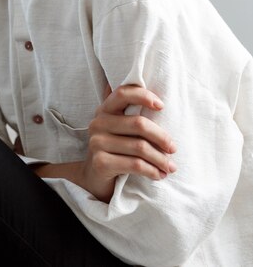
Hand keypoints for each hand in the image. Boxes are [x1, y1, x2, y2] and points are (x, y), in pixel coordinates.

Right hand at [80, 84, 176, 201]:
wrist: (95, 176)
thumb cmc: (116, 149)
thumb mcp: (121, 128)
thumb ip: (132, 114)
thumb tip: (159, 102)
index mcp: (105, 109)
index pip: (123, 93)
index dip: (143, 96)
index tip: (162, 106)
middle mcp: (98, 123)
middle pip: (138, 124)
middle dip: (161, 137)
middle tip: (173, 148)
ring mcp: (97, 142)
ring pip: (140, 147)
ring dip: (160, 159)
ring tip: (170, 166)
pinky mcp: (101, 162)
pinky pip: (135, 164)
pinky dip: (152, 170)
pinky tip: (159, 174)